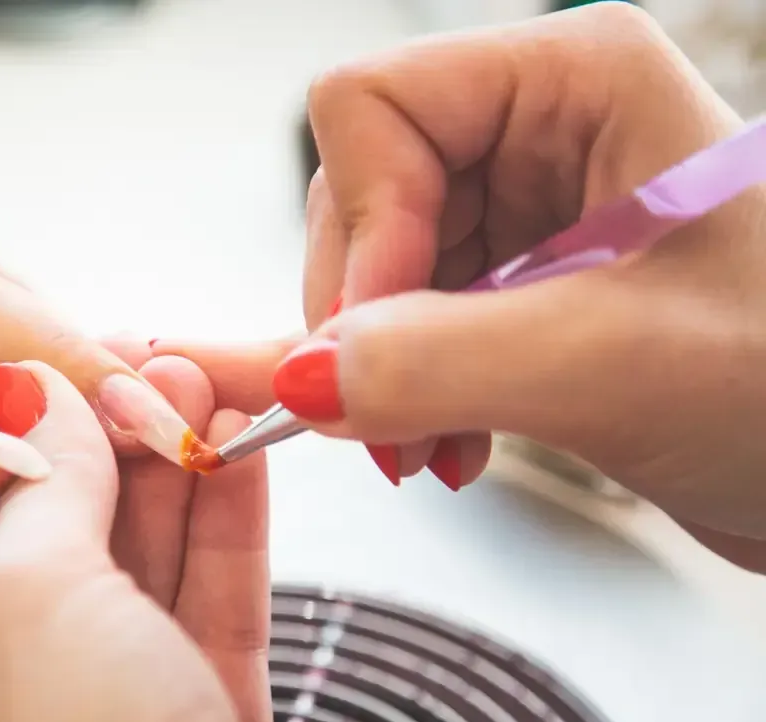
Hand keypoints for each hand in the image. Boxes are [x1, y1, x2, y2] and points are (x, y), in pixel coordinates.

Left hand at [0, 356, 294, 721]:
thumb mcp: (35, 622)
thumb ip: (39, 496)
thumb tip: (38, 394)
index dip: (1, 434)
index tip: (53, 357)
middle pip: (52, 543)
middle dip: (103, 445)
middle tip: (145, 362)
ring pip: (140, 574)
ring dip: (172, 477)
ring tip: (199, 389)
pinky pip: (209, 617)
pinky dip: (227, 535)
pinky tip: (239, 461)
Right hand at [157, 5, 765, 558]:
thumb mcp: (621, 366)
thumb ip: (443, 362)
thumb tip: (295, 375)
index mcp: (577, 82)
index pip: (373, 108)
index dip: (359, 227)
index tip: (374, 340)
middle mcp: (538, 131)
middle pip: (358, 195)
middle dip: (362, 319)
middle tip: (389, 418)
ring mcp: (523, 210)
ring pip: (371, 270)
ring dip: (379, 369)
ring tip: (431, 446)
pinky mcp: (516, 286)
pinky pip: (403, 322)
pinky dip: (407, 391)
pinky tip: (454, 442)